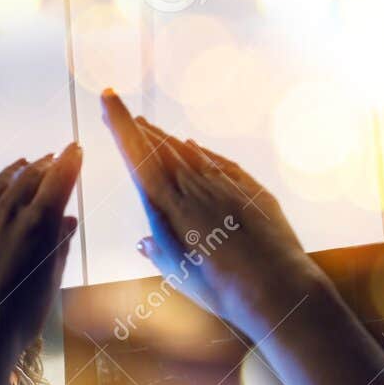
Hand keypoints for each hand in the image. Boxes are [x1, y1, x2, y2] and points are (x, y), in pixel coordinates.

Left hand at [0, 145, 80, 369]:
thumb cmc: (16, 321)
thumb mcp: (48, 284)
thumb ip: (58, 247)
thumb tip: (67, 219)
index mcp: (38, 223)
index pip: (58, 179)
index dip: (69, 162)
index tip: (74, 150)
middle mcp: (4, 213)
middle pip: (27, 177)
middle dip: (42, 165)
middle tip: (51, 158)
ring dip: (11, 172)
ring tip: (21, 166)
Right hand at [100, 89, 321, 330]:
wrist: (275, 287)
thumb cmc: (219, 288)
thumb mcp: (177, 274)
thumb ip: (157, 252)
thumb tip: (143, 242)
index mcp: (166, 203)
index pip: (136, 152)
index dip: (120, 123)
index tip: (108, 96)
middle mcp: (193, 185)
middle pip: (158, 145)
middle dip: (135, 124)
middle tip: (117, 106)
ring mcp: (223, 183)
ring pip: (186, 150)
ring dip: (163, 137)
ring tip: (147, 127)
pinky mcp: (249, 188)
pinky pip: (217, 161)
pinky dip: (199, 152)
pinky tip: (191, 146)